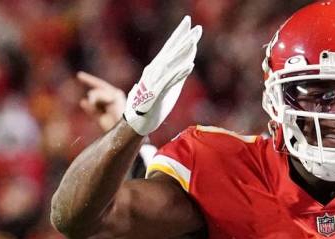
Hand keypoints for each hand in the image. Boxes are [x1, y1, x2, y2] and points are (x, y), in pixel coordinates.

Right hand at [77, 72, 125, 131]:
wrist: (124, 128)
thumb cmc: (121, 112)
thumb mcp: (112, 97)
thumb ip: (99, 95)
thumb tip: (87, 98)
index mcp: (116, 94)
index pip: (101, 84)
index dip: (90, 80)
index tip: (79, 75)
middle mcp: (112, 101)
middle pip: (98, 93)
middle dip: (92, 91)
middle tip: (80, 79)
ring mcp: (107, 111)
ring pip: (95, 102)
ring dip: (91, 100)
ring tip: (89, 102)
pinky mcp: (103, 120)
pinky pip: (93, 112)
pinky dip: (88, 108)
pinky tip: (82, 102)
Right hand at [124, 16, 201, 135]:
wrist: (138, 121)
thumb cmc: (154, 102)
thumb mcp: (171, 85)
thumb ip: (180, 71)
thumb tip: (190, 57)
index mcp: (158, 68)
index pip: (170, 46)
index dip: (179, 33)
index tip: (189, 21)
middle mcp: (155, 71)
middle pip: (171, 51)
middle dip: (184, 38)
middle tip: (196, 26)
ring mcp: (155, 81)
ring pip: (170, 63)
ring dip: (182, 52)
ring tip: (194, 41)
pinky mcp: (157, 93)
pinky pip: (170, 81)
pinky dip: (179, 73)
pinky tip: (190, 66)